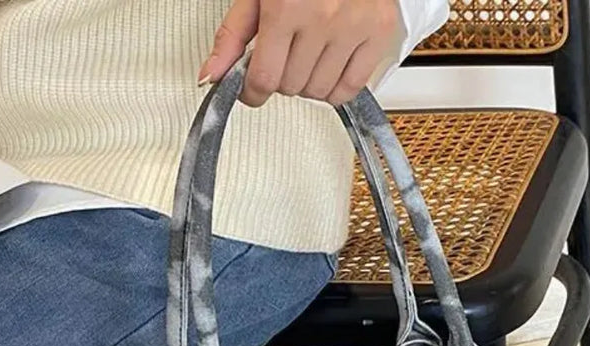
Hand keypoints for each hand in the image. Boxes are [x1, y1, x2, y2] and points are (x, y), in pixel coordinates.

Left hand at [200, 0, 403, 107]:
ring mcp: (353, 26)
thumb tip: (212, 75)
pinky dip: (335, 89)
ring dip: (307, 83)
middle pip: (291, 87)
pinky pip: (350, 88)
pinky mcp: (378, 32)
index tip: (251, 90)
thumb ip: (234, 34)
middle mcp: (322, 17)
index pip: (265, 78)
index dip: (252, 92)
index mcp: (286, 5)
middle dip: (280, 78)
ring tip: (306, 56)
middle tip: (283, 56)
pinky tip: (327, 68)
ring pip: (319, 92)